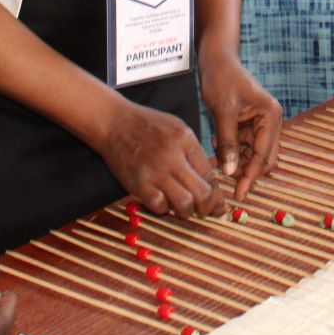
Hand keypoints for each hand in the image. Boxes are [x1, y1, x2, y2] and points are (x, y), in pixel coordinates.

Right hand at [92, 97, 222, 219]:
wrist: (114, 122)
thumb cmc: (147, 124)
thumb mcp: (177, 128)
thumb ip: (193, 151)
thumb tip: (209, 178)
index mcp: (186, 140)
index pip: (210, 174)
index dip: (217, 194)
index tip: (219, 205)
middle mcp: (173, 156)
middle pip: (202, 192)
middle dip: (208, 208)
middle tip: (206, 211)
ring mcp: (155, 171)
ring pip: (183, 204)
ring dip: (187, 212)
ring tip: (185, 209)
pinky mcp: (138, 184)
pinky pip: (159, 206)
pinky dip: (164, 208)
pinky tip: (163, 202)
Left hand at [198, 50, 282, 199]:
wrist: (216, 60)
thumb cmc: (222, 79)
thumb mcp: (223, 111)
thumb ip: (228, 143)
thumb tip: (230, 172)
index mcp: (270, 116)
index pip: (263, 155)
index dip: (251, 175)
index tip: (240, 193)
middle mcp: (270, 122)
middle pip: (263, 158)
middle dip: (246, 170)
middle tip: (226, 180)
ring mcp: (260, 124)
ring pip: (252, 155)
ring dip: (236, 160)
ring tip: (217, 153)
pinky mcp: (248, 125)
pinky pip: (243, 146)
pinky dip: (231, 150)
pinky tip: (217, 142)